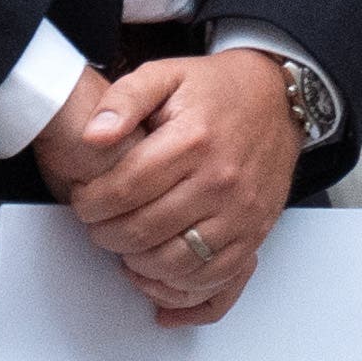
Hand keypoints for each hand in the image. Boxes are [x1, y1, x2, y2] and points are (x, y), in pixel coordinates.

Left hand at [50, 46, 300, 325]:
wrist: (278, 99)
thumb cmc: (216, 90)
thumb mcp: (165, 75)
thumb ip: (123, 99)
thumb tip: (94, 136)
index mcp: (192, 140)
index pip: (125, 189)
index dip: (91, 203)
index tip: (83, 201)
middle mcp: (220, 180)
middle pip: (144, 231)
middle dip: (106, 235)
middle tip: (97, 226)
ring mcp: (241, 212)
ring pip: (175, 262)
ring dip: (138, 264)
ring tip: (124, 246)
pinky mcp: (255, 232)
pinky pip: (215, 277)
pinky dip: (180, 285)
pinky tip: (158, 271)